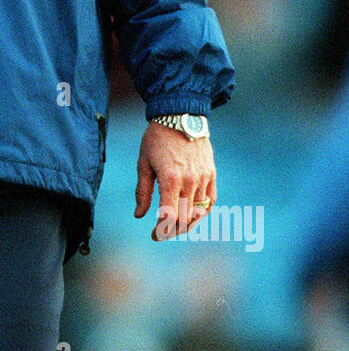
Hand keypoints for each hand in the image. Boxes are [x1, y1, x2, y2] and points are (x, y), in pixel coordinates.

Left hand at [133, 121, 215, 240]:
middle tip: (162, 231)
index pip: (169, 216)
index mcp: (170, 179)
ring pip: (199, 213)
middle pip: (185, 219)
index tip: (154, 235)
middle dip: (173, 230)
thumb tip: (139, 215)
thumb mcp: (143, 163)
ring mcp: (203, 178)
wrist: (180, 116)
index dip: (162, 230)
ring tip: (175, 224)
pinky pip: (210, 201)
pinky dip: (202, 212)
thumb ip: (142, 191)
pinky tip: (191, 213)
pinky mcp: (211, 174)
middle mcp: (190, 181)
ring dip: (187, 223)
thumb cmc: (157, 139)